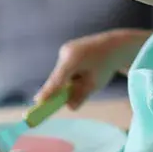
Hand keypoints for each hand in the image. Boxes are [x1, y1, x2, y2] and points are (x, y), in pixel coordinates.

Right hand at [36, 29, 152, 108]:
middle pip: (57, 77)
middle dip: (58, 89)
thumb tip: (69, 106)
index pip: (58, 79)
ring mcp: (65, 49)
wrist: (113, 45)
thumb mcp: (95, 84)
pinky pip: (64, 67)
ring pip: (61, 73)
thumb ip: (80, 96)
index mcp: (74, 60)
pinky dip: (69, 74)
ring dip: (66, 81)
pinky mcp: (66, 49)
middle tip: (51, 102)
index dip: (48, 91)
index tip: (38, 102)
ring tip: (86, 76)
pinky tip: (83, 69)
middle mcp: (66, 52)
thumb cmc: (105, 66)